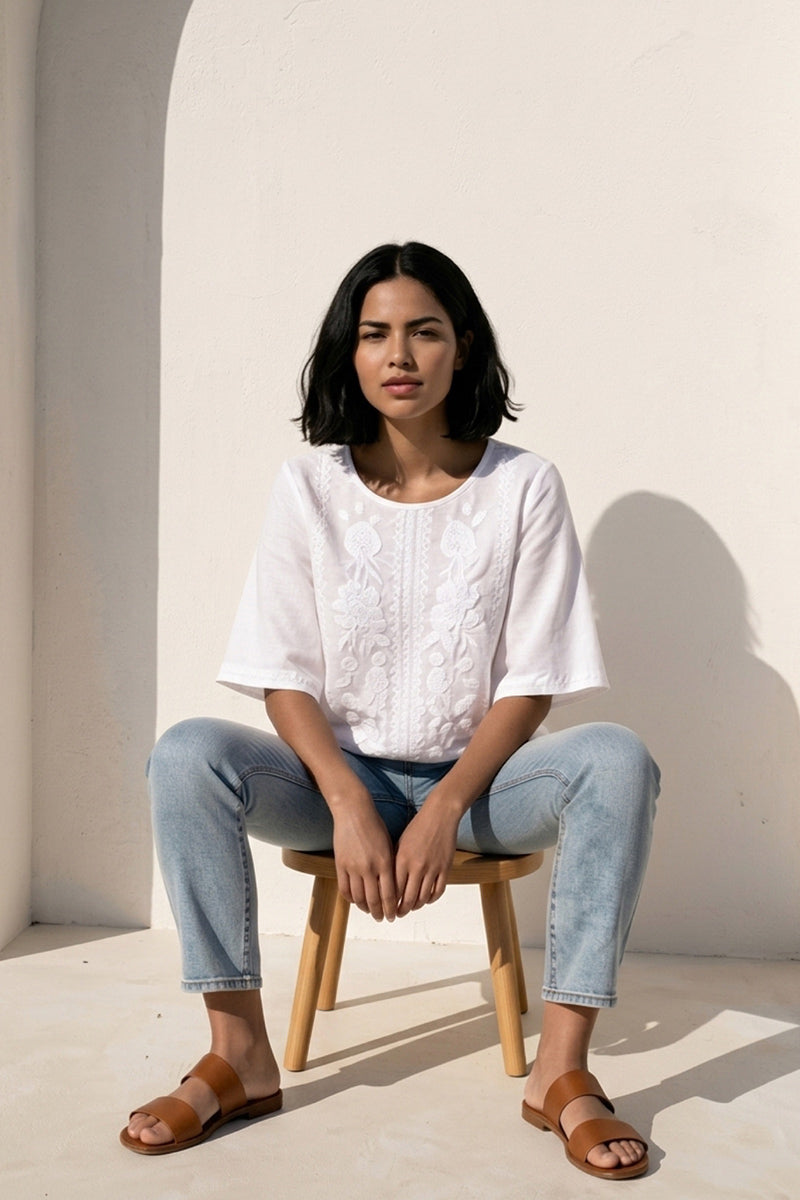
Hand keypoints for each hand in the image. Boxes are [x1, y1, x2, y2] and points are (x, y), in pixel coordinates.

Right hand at [332, 800, 397, 921]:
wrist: (354, 811)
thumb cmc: (375, 826)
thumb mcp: (389, 845)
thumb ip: (390, 867)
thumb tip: (393, 888)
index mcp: (385, 863)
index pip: (390, 895)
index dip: (391, 909)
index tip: (393, 916)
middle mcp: (370, 867)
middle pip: (374, 900)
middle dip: (380, 913)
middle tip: (382, 918)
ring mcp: (353, 867)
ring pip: (359, 898)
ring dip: (365, 908)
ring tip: (369, 911)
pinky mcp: (340, 864)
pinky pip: (345, 889)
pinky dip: (351, 899)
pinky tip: (356, 901)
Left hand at [394, 801, 458, 917]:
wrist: (440, 816)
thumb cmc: (417, 827)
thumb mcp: (400, 843)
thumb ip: (395, 863)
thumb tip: (389, 884)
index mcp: (402, 860)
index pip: (393, 890)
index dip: (389, 902)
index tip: (387, 907)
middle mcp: (416, 867)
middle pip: (408, 898)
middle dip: (401, 910)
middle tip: (398, 914)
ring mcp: (432, 869)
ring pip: (423, 898)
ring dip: (415, 906)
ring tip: (411, 908)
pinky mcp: (445, 869)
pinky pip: (438, 891)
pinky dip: (431, 899)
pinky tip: (426, 899)